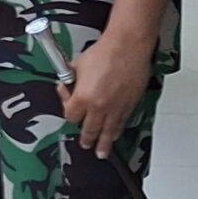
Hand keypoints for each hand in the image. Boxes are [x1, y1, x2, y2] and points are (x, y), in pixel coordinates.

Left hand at [60, 28, 153, 158]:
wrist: (127, 46)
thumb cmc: (104, 52)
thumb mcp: (77, 65)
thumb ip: (71, 80)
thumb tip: (69, 85)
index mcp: (83, 98)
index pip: (70, 117)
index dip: (67, 112)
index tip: (68, 106)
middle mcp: (99, 106)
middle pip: (89, 130)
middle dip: (86, 138)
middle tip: (86, 145)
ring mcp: (116, 107)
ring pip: (108, 131)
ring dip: (104, 143)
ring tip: (102, 152)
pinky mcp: (130, 104)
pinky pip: (122, 122)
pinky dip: (118, 130)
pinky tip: (116, 134)